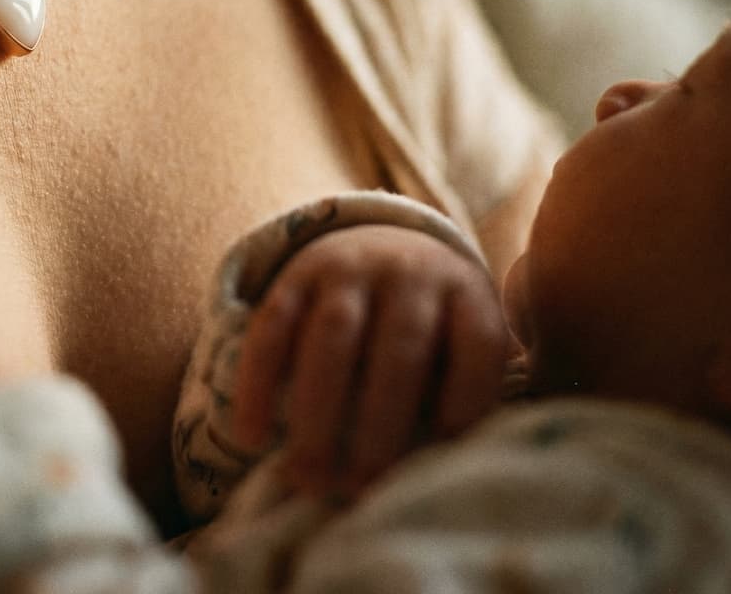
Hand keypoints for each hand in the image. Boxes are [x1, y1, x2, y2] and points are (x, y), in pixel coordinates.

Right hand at [231, 226, 507, 496]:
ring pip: (334, 333)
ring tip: (308, 477)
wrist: (379, 242)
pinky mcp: (296, 275)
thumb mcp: (461, 337)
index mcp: (464, 289)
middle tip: (360, 488)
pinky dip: (259, 384)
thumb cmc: (431, 322)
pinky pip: (272, 327)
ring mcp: (350, 266)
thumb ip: (461, 391)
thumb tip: (441, 473)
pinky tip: (253, 436)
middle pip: (402, 346)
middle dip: (380, 425)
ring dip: (319, 412)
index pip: (477, 344)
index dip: (465, 405)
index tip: (440, 461)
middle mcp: (410, 270)